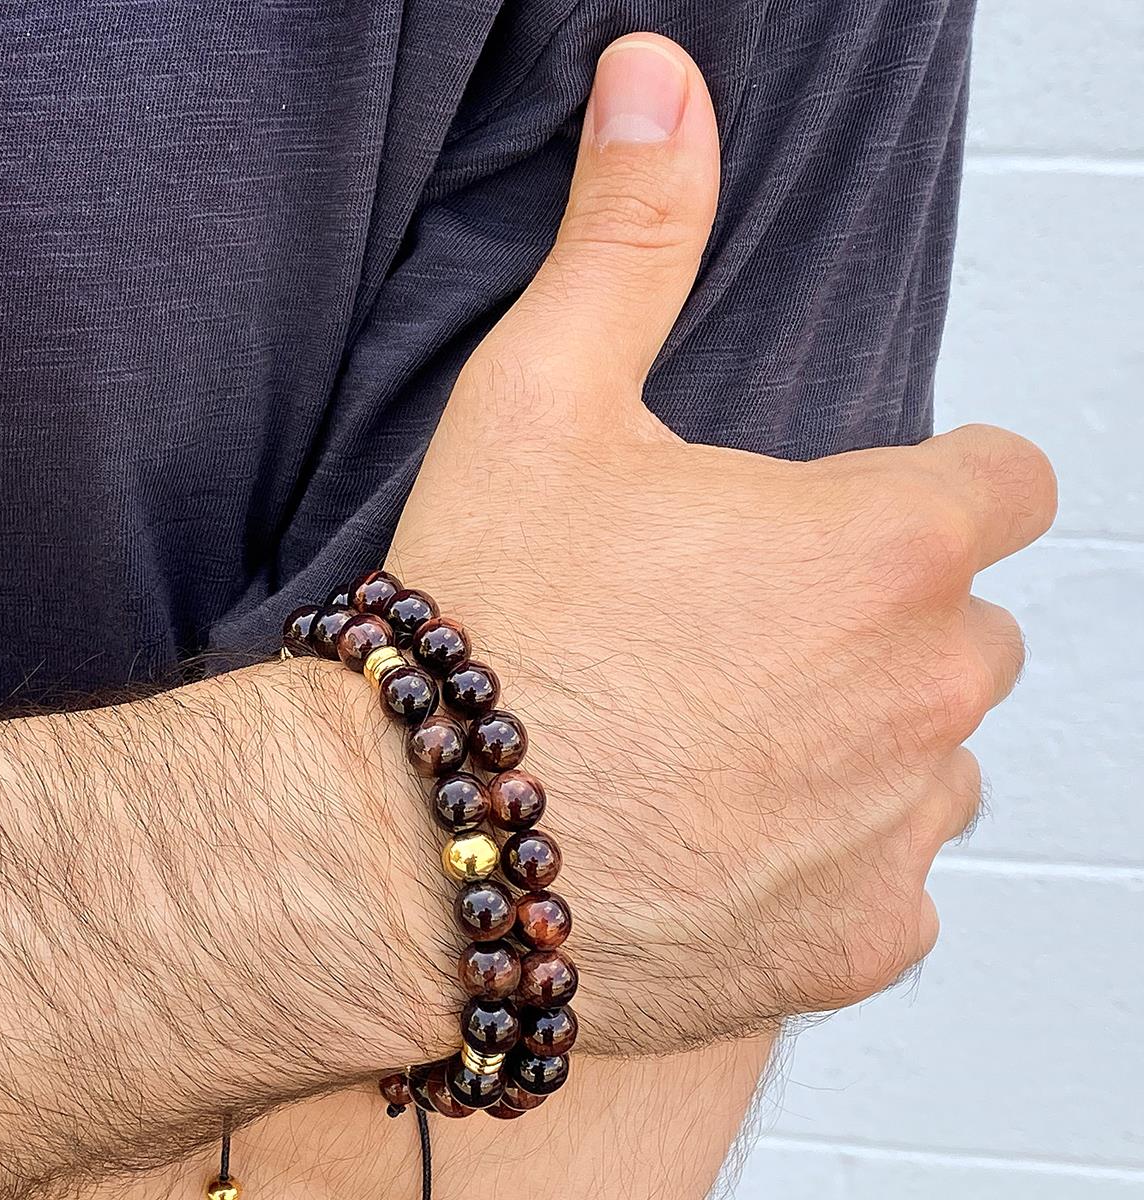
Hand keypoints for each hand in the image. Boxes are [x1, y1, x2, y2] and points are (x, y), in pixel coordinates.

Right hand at [385, 34, 1056, 1051]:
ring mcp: (895, 829)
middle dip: (877, 619)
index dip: (935, 486)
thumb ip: (631, 236)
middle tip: (735, 637)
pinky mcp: (856, 943)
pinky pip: (891, 881)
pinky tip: (716, 845)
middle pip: (963, 627)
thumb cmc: (483, 621)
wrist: (408, 848)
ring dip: (859, 741)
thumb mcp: (544, 396)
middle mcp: (923, 692)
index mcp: (881, 547)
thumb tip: (654, 78)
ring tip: (717, 743)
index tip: (858, 512)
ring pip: (932, 757)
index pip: (1003, 484)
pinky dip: (828, 859)